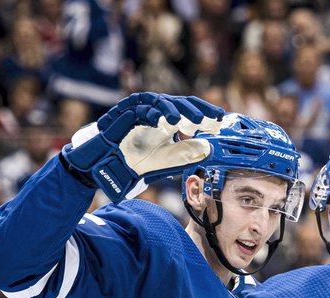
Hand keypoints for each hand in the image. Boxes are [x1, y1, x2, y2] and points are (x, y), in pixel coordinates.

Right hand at [60, 92, 224, 201]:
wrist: (108, 165)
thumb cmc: (137, 161)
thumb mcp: (167, 161)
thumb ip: (186, 155)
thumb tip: (208, 150)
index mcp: (168, 119)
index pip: (190, 110)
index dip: (206, 112)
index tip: (222, 118)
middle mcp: (156, 111)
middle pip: (179, 102)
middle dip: (197, 109)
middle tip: (213, 117)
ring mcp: (139, 109)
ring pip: (160, 102)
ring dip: (176, 109)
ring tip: (190, 120)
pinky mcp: (123, 112)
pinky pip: (139, 108)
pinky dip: (152, 113)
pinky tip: (164, 121)